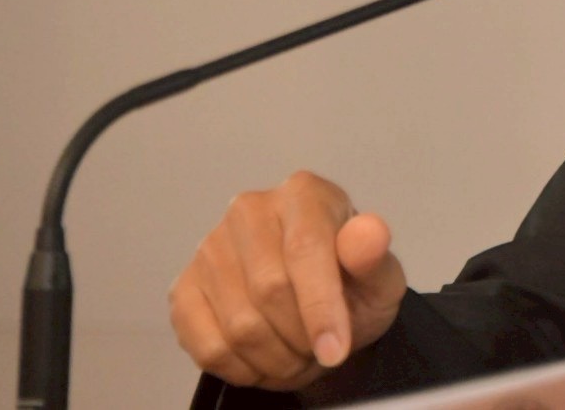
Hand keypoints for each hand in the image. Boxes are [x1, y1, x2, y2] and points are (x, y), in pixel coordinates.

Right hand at [168, 170, 406, 388]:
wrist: (321, 306)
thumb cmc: (352, 286)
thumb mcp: (380, 279)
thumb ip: (374, 259)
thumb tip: (367, 235)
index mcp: (303, 194)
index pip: (304, 249)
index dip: (321, 307)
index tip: (336, 351)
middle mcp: (248, 211)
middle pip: (268, 289)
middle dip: (301, 337)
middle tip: (320, 351)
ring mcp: (209, 249)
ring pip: (238, 325)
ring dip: (275, 359)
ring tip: (298, 355)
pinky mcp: (183, 288)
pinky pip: (207, 346)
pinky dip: (242, 369)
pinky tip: (264, 361)